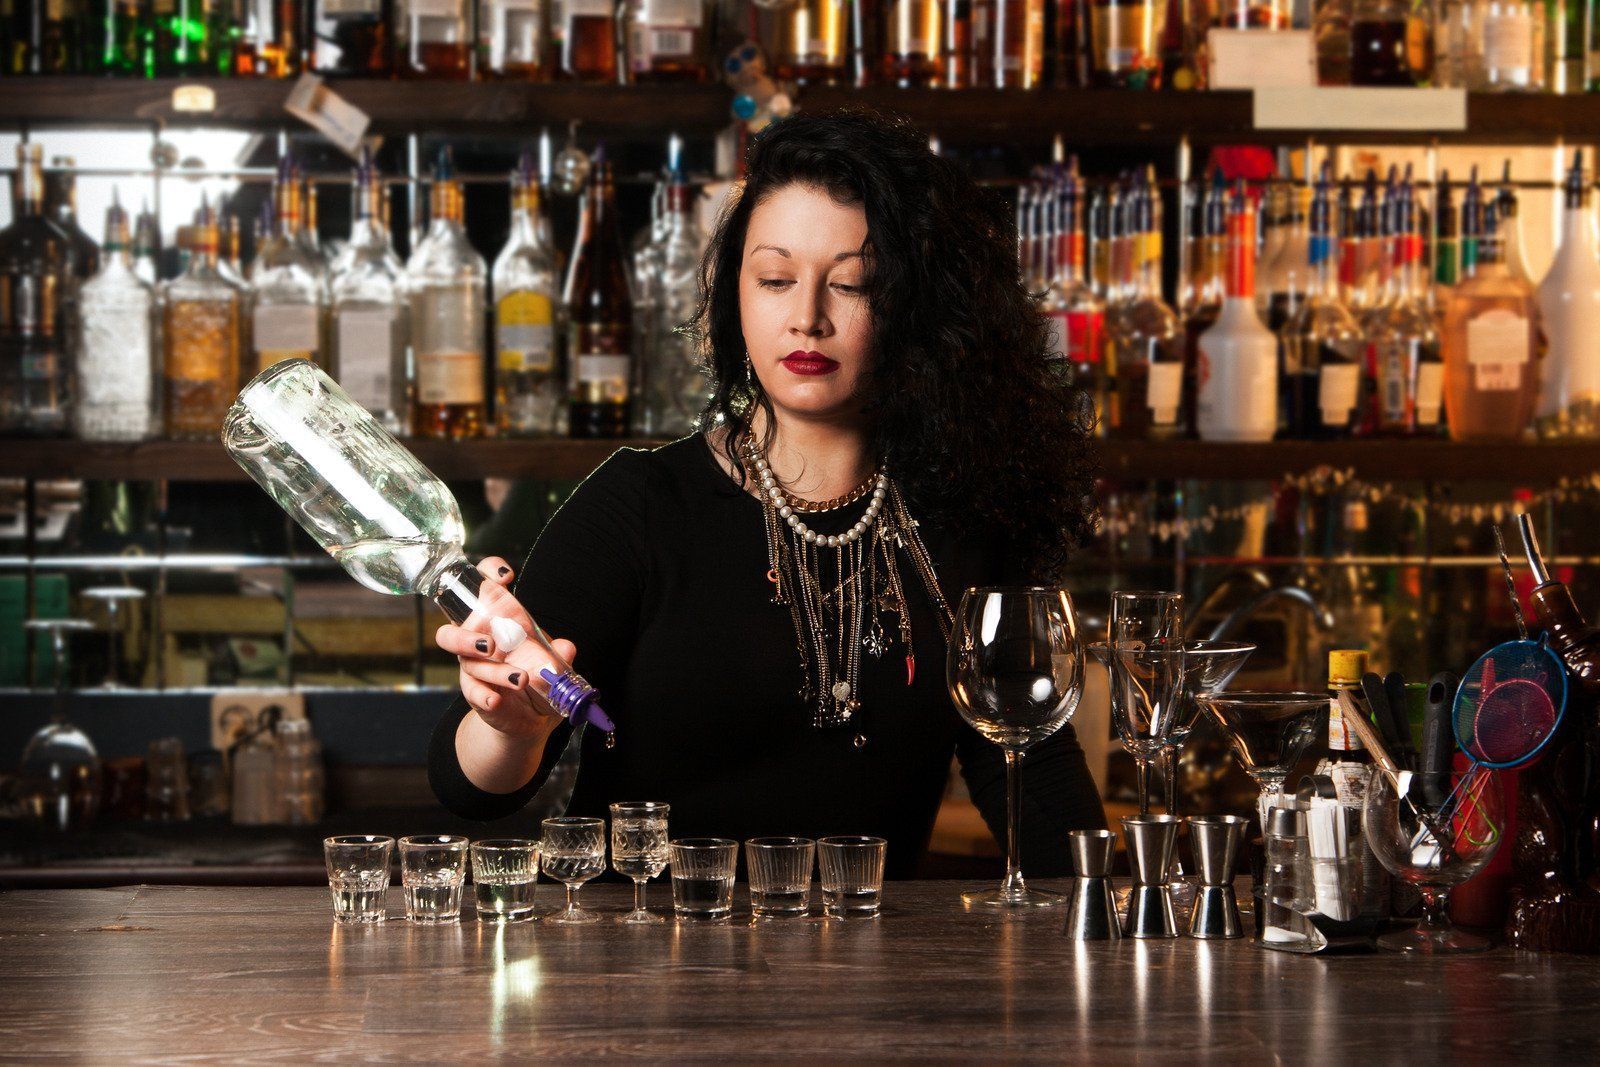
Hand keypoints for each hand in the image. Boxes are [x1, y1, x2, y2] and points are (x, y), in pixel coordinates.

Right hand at [435, 556, 576, 740]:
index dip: (486, 574)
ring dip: (495, 672)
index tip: (505, 575)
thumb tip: (566, 648)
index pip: (481, 589)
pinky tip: (497, 700)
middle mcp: (477, 642)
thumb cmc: (535, 671)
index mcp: (494, 621)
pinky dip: (485, 697)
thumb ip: (558, 652)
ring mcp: (473, 669)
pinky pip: (473, 694)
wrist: (529, 714)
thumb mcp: (551, 659)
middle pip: (451, 634)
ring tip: (521, 679)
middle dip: (465, 637)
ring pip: (469, 666)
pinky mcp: (476, 694)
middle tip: (491, 645)